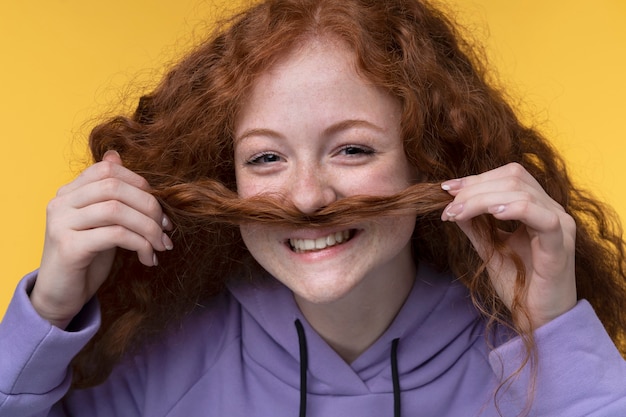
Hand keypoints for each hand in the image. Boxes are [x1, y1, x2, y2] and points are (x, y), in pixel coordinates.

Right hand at [30, 151, 173, 327]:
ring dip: (148, 227)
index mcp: (69, 192)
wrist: (61, 296)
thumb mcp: (101, 221)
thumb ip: (109, 194)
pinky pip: (115, 235)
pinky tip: (148, 258)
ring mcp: (62, 224)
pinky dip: (140, 244)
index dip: (139, 183)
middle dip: (149, 206)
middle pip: (115, 187)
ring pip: (117, 210)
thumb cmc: (86, 257)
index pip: (107, 169)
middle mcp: (61, 203)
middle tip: (166, 228)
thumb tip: (117, 154)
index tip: (157, 208)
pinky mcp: (69, 247)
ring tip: (161, 245)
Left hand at [440, 163, 576, 329]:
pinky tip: (492, 214)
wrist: (537, 320)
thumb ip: (475, 226)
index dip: (475, 179)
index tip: (446, 189)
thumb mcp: (490, 248)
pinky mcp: (559, 246)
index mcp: (537, 207)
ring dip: (482, 199)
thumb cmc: (519, 285)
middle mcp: (552, 210)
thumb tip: (453, 204)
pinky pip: (541, 217)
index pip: (508, 176)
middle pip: (513, 178)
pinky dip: (514, 209)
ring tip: (458, 214)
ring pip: (521, 192)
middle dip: (474, 188)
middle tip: (449, 207)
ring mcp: (560, 225)